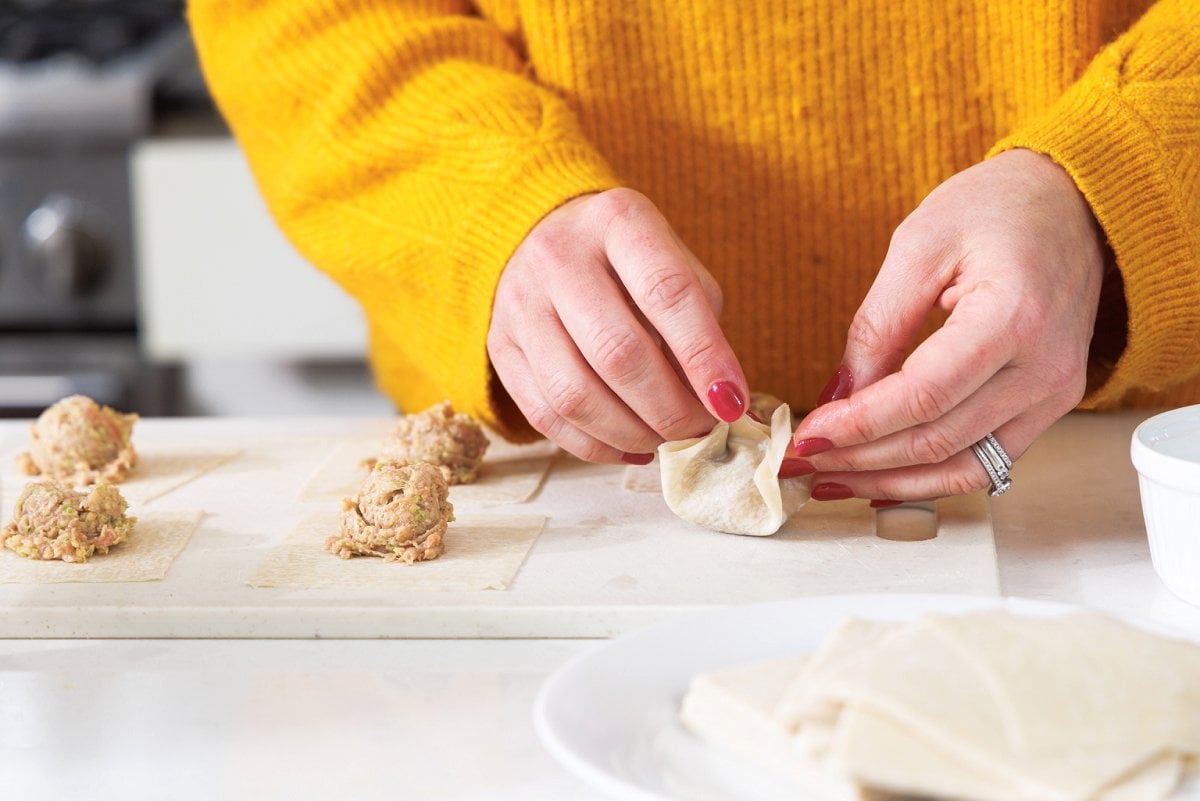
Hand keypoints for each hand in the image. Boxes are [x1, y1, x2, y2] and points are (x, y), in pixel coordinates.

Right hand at [488, 188, 747, 462]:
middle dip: (670, 409)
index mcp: (618, 221)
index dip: (704, 356)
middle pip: (618, 353)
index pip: (667, 293)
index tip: (731, 402)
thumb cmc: (624, 257)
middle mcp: (558, 256)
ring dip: (632, 433)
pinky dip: (594, 446)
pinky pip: (545, 415)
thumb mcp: (671, 259)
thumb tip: (720, 401)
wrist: (539, 233)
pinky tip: (630, 447)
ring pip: (575, 394)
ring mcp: (520, 302)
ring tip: (666, 441)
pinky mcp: (499, 345)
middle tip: (701, 431)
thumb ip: (699, 319)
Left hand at [787, 149, 1106, 500]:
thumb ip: (877, 326)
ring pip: (963, 467)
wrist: (1070, 203)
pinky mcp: (1050, 406)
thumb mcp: (918, 245)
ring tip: (830, 479)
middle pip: (939, 440)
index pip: (923, 396)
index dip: (858, 425)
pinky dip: (930, 477)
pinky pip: (987, 461)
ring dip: (890, 482)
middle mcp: (1045, 368)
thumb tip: (837, 398)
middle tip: (801, 462)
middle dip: (861, 458)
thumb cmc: (996, 208)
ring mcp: (1055, 394)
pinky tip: (880, 478)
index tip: (805, 436)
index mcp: (1013, 317)